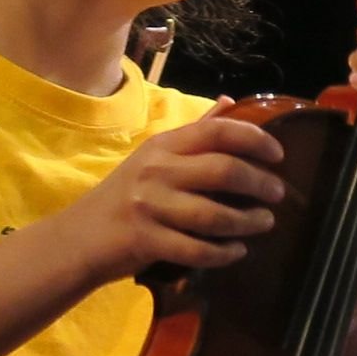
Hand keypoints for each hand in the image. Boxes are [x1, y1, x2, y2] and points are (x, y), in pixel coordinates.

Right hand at [66, 110, 287, 279]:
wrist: (78, 238)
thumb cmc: (125, 195)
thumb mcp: (154, 157)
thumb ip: (194, 132)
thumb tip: (230, 102)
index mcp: (163, 146)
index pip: (217, 131)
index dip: (255, 139)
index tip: (278, 155)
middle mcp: (156, 171)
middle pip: (224, 170)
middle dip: (260, 183)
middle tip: (278, 194)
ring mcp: (149, 206)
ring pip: (216, 215)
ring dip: (249, 222)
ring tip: (265, 223)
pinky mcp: (146, 240)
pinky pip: (198, 250)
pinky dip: (224, 253)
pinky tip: (237, 251)